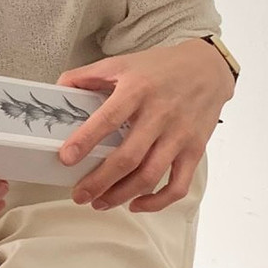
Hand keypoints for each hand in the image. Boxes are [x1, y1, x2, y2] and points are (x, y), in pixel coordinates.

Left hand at [56, 39, 234, 212]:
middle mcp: (159, 114)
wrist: (208, 68)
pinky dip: (157, 202)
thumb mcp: (122, 63)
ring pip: (150, 176)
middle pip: (128, 158)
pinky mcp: (194, 150)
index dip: (86, 140)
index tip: (66, 158)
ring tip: (99, 202)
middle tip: (79, 194)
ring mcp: (179, 135)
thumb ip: (88, 75)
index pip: (108, 118)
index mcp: (137, 90)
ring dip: (122, 195)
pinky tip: (136, 204)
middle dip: (99, 182)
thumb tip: (58, 88)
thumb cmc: (161, 67)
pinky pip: (178, 185)